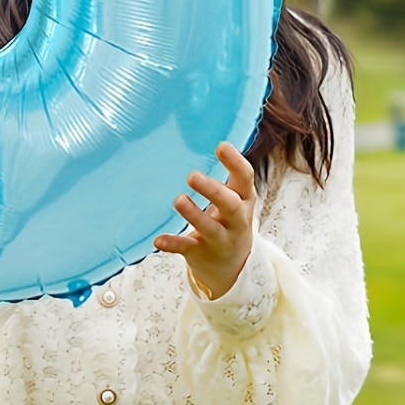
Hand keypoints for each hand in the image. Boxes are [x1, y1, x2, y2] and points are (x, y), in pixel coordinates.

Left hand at [153, 142, 255, 300]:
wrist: (232, 269)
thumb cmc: (228, 221)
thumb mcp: (235, 199)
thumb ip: (227, 176)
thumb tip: (203, 136)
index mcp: (244, 200)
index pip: (245, 179)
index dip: (235, 162)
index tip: (221, 146)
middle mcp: (236, 220)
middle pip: (230, 204)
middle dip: (213, 190)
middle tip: (192, 175)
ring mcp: (220, 239)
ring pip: (209, 228)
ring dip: (194, 214)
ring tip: (179, 200)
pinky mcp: (202, 254)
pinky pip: (187, 248)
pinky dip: (173, 244)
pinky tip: (158, 240)